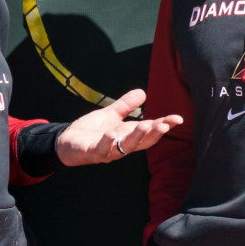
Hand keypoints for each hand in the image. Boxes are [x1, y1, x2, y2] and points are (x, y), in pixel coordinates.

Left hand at [55, 89, 182, 166]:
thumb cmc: (91, 131)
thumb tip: (143, 92)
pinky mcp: (91, 153)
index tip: (178, 119)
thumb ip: (126, 105)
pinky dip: (107, 143)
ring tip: (145, 126)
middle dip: (154, 134)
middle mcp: (121, 145)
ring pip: (125, 147)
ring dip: (135, 138)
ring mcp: (107, 150)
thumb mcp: (111, 115)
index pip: (149, 131)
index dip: (164, 126)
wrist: (66, 142)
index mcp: (127, 135)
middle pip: (142, 142)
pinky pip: (101, 150)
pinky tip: (111, 134)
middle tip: (164, 125)